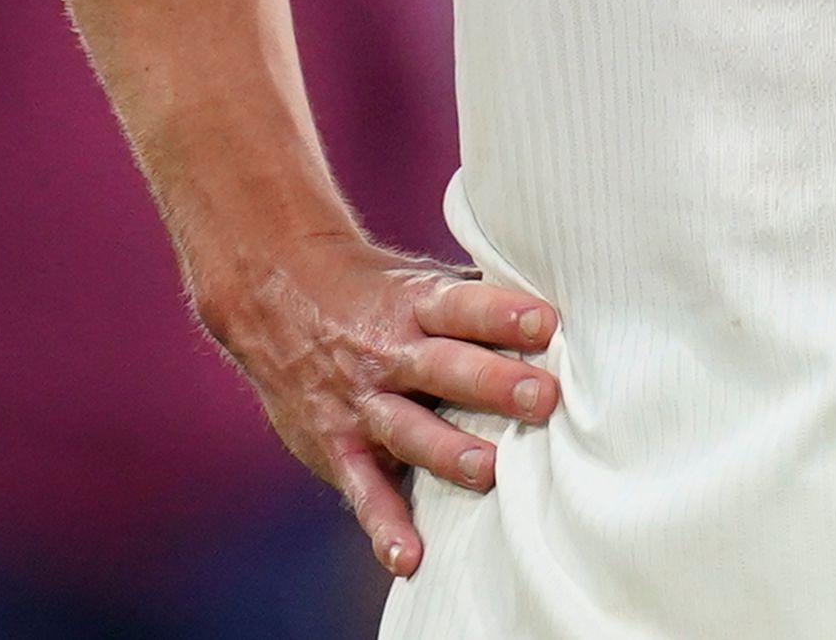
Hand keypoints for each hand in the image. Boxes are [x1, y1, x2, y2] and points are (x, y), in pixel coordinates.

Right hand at [200, 231, 558, 578]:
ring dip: (448, 450)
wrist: (273, 290)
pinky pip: (363, 488)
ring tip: (489, 469)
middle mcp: (387, 352)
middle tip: (543, 398)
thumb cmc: (372, 290)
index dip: (501, 313)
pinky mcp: (335, 444)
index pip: (462, 305)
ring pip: (408, 428)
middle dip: (494, 384)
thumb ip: (475, 301)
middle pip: (445, 368)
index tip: (545, 322)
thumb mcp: (416, 279)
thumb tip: (562, 311)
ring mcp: (360, 401)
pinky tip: (408, 555)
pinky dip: (383, 525)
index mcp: (413, 304)